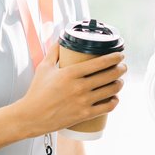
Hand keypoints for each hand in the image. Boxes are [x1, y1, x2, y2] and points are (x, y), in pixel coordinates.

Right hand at [10, 43, 125, 138]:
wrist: (32, 116)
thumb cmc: (37, 92)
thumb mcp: (44, 67)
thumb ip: (54, 51)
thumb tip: (62, 39)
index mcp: (70, 73)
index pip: (100, 62)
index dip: (114, 58)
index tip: (120, 55)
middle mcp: (79, 87)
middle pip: (109, 75)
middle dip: (120, 69)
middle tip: (123, 67)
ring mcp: (83, 102)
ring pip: (111, 90)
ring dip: (119, 84)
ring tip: (120, 81)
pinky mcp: (84, 115)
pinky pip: (107, 107)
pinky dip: (114, 101)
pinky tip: (115, 98)